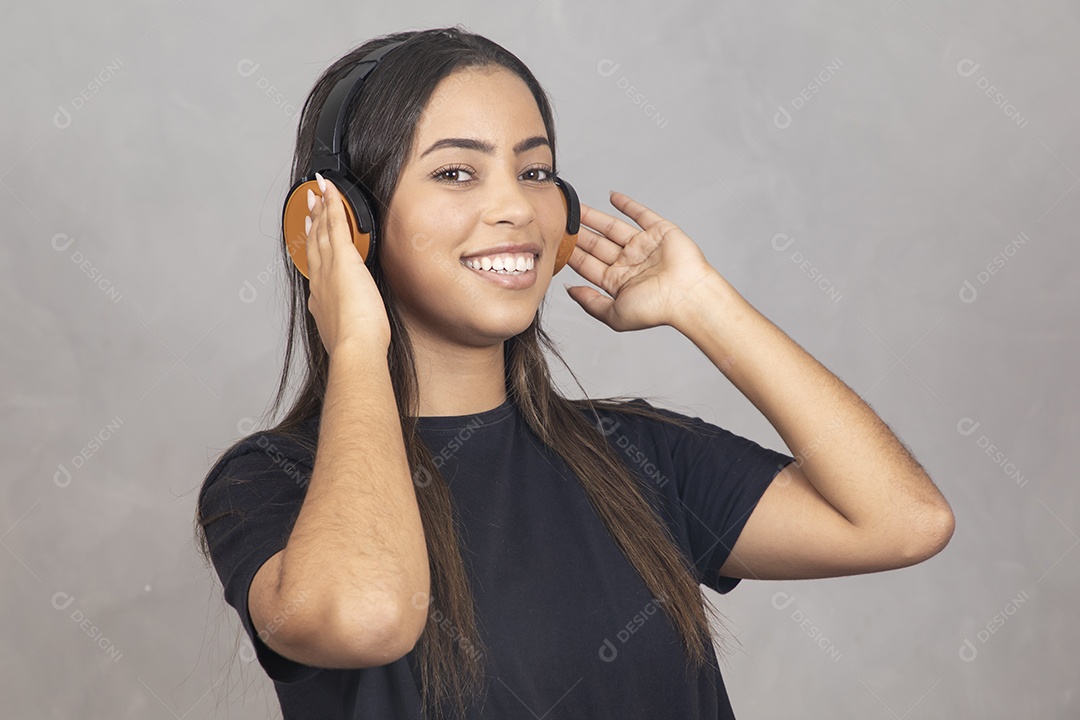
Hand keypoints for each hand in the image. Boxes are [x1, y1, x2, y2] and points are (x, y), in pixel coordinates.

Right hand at [304, 175, 391, 354]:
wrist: (354, 346)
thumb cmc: (355, 345)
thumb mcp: (346, 331)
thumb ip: (346, 322)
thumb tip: (355, 323)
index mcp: (320, 298)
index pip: (315, 266)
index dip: (311, 248)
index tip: (310, 237)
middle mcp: (320, 280)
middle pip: (313, 244)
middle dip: (311, 222)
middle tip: (308, 205)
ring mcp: (329, 267)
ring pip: (322, 231)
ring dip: (319, 209)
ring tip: (317, 193)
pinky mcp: (344, 258)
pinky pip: (336, 224)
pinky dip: (332, 205)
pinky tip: (330, 191)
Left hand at [563, 191, 720, 330]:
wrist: (687, 296)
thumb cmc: (656, 309)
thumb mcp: (614, 315)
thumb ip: (590, 303)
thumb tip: (569, 291)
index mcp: (618, 282)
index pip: (588, 264)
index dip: (571, 253)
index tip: (555, 242)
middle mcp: (630, 263)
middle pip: (597, 244)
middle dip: (578, 234)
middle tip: (560, 219)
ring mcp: (644, 246)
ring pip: (613, 227)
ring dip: (594, 217)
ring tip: (576, 206)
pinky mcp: (660, 232)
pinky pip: (640, 214)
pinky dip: (627, 204)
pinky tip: (612, 197)